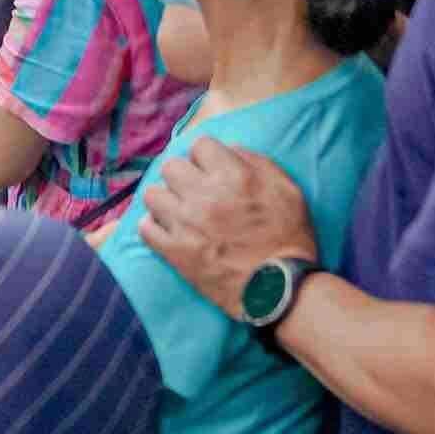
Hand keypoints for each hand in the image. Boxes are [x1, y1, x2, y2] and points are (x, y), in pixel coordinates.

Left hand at [137, 140, 317, 317]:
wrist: (279, 288)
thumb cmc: (289, 238)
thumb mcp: (287, 190)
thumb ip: (256, 162)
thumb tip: (228, 150)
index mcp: (233, 176)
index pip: (199, 145)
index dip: (207, 157)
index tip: (212, 171)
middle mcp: (204, 195)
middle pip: (171, 166)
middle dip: (184, 175)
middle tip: (196, 191)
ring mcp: (185, 224)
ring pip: (152, 194)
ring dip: (166, 200)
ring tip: (179, 211)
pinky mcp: (175, 252)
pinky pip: (145, 228)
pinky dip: (155, 227)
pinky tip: (169, 231)